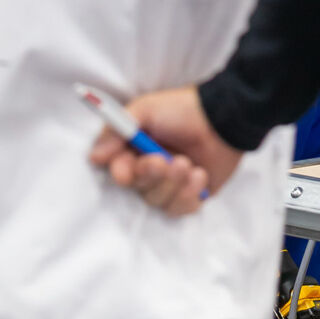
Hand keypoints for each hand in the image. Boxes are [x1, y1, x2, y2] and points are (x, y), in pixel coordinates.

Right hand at [88, 86, 241, 216]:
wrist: (225, 117)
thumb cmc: (183, 110)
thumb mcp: (146, 109)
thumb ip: (117, 129)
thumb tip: (93, 157)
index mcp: (135, 150)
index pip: (118, 172)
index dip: (122, 174)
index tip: (126, 170)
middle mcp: (150, 170)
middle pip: (138, 190)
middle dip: (152, 176)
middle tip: (167, 161)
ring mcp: (170, 184)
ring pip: (158, 202)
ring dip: (174, 184)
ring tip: (189, 164)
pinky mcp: (190, 195)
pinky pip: (181, 210)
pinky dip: (190, 194)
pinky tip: (200, 175)